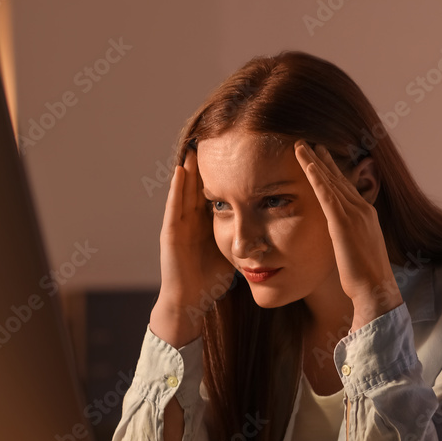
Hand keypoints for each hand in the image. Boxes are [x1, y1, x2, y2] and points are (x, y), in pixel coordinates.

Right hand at [151, 150, 236, 346]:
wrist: (190, 301)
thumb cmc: (211, 280)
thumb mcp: (232, 251)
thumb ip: (245, 237)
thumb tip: (271, 229)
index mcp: (206, 223)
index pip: (215, 192)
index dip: (224, 173)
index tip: (235, 153)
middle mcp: (191, 220)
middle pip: (199, 186)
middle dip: (205, 165)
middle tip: (212, 139)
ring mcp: (179, 225)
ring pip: (185, 191)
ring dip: (188, 169)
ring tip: (195, 146)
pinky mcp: (170, 234)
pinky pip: (174, 207)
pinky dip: (177, 189)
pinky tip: (182, 172)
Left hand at [294, 140, 402, 330]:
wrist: (375, 287)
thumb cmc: (365, 275)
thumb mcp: (357, 248)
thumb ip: (348, 235)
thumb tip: (338, 235)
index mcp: (366, 214)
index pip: (345, 187)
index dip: (331, 170)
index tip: (320, 156)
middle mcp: (362, 209)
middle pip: (337, 179)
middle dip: (321, 159)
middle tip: (307, 143)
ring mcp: (355, 214)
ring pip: (330, 182)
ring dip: (314, 163)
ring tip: (300, 146)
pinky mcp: (344, 223)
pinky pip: (328, 196)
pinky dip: (318, 179)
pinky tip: (308, 166)